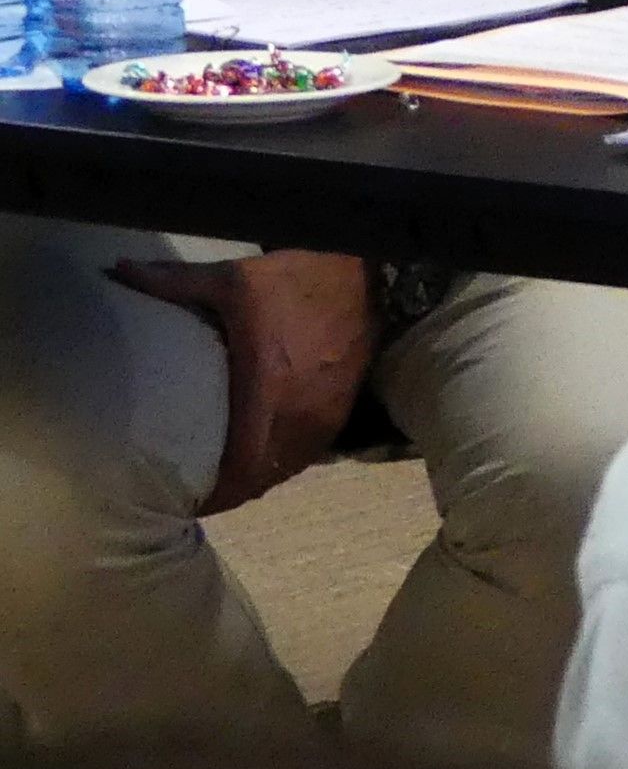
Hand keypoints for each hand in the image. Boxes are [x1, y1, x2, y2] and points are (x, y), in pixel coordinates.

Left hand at [109, 248, 377, 514]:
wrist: (369, 271)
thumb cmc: (295, 281)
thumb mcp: (231, 278)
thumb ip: (173, 283)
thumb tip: (117, 270)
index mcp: (265, 392)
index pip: (242, 469)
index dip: (217, 493)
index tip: (189, 498)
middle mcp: (299, 414)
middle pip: (262, 477)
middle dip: (231, 490)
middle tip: (200, 489)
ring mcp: (326, 415)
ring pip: (287, 467)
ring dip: (259, 476)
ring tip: (229, 477)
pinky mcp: (343, 408)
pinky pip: (309, 450)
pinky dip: (286, 458)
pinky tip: (268, 450)